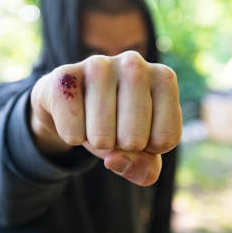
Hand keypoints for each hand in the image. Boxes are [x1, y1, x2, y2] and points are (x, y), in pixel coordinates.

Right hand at [29, 51, 181, 185]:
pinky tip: (74, 116)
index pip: (166, 139)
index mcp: (163, 78)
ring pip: (102, 137)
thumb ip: (145, 168)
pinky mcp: (65, 75)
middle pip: (135, 139)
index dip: (150, 148)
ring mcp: (98, 64)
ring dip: (96, 143)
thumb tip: (115, 159)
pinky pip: (73, 132)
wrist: (73, 104)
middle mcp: (135, 63)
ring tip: (95, 122)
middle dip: (121, 147)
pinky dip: (72, 137)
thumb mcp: (141, 151)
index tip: (141, 130)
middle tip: (114, 128)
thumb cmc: (117, 125)